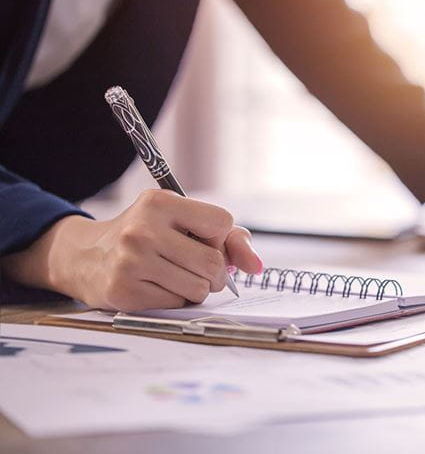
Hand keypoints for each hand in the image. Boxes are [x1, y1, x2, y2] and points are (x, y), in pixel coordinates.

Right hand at [1, 190, 262, 310]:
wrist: (85, 257)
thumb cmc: (146, 236)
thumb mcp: (181, 222)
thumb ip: (228, 238)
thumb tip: (257, 267)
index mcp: (160, 202)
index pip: (222, 223)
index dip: (221, 239)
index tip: (205, 242)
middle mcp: (143, 229)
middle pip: (214, 262)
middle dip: (215, 272)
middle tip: (198, 269)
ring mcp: (131, 261)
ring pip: (199, 288)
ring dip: (196, 289)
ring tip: (175, 276)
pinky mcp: (124, 292)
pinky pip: (176, 304)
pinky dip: (175, 300)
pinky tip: (156, 287)